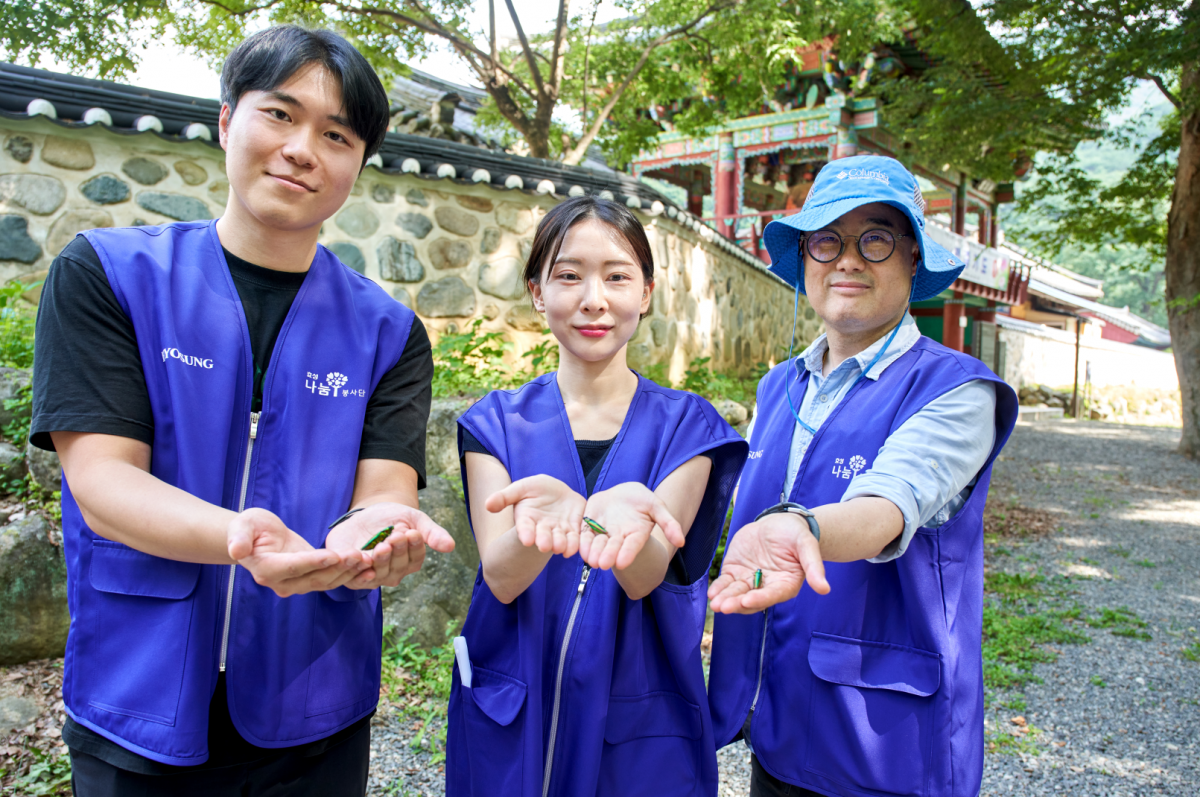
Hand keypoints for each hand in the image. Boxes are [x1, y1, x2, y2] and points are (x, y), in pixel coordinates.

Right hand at [227, 508, 367, 597]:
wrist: (257, 537)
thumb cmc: (250, 527)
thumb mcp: (242, 525)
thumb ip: (239, 538)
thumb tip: (236, 550)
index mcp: (267, 570)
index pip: (295, 567)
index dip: (315, 561)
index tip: (334, 555)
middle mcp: (282, 583)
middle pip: (315, 578)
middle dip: (339, 567)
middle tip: (359, 555)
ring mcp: (297, 585)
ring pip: (327, 582)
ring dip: (348, 572)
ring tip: (368, 559)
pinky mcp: (310, 579)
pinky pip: (332, 579)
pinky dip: (349, 574)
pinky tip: (367, 565)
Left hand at [326, 502, 455, 588]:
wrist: (366, 515)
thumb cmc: (395, 518)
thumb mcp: (414, 519)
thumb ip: (431, 532)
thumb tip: (451, 546)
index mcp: (410, 561)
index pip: (415, 558)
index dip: (414, 546)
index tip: (412, 532)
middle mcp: (394, 573)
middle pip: (397, 567)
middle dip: (397, 551)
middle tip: (396, 536)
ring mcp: (373, 576)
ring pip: (378, 574)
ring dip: (380, 561)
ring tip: (381, 546)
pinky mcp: (352, 575)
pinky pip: (355, 579)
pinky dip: (357, 572)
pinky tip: (359, 558)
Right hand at [486, 475, 585, 556]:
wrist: (557, 491)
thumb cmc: (535, 489)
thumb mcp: (520, 488)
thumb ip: (504, 497)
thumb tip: (487, 505)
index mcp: (527, 519)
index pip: (525, 527)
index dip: (526, 533)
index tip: (527, 540)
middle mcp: (542, 528)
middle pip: (543, 536)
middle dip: (544, 541)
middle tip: (544, 546)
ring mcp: (558, 530)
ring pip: (560, 540)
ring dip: (561, 544)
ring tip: (560, 548)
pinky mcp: (574, 529)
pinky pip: (575, 538)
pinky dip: (575, 543)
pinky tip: (575, 547)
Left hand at [578, 482, 682, 570]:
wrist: (623, 493)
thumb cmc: (642, 500)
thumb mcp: (657, 507)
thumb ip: (668, 523)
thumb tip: (681, 542)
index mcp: (636, 534)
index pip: (632, 545)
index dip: (628, 554)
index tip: (622, 563)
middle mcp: (619, 537)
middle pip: (613, 548)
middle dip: (608, 556)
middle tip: (602, 564)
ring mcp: (604, 532)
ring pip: (597, 544)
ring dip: (593, 552)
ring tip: (590, 560)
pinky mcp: (590, 525)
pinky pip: (585, 535)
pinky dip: (582, 542)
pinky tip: (578, 548)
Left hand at [708, 513, 829, 613]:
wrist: (779, 523)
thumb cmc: (796, 535)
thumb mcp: (806, 546)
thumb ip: (814, 566)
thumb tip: (825, 589)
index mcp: (786, 584)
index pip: (772, 595)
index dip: (760, 598)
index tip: (747, 601)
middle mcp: (767, 587)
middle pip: (751, 598)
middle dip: (737, 603)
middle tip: (723, 607)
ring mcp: (750, 580)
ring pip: (736, 593)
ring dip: (725, 599)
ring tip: (715, 603)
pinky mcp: (736, 572)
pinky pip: (726, 583)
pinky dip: (719, 588)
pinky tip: (711, 593)